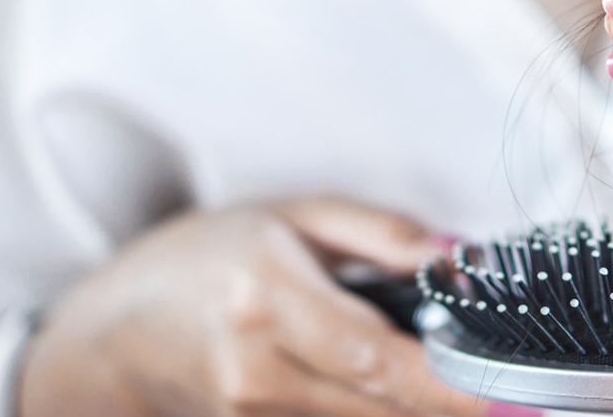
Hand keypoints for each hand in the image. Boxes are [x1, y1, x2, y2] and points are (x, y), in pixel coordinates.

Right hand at [19, 198, 495, 416]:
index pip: (376, 358)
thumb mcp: (289, 215)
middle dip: (444, 402)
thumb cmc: (203, 257)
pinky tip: (390, 391)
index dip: (446, 383)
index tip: (501, 390)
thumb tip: (454, 256)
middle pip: (379, 408)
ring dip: (411, 409)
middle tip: (494, 385)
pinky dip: (372, 414)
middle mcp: (256, 370)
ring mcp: (248, 415)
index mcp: (267, 301)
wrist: (111, 329)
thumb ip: (376, 232)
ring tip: (442, 380)